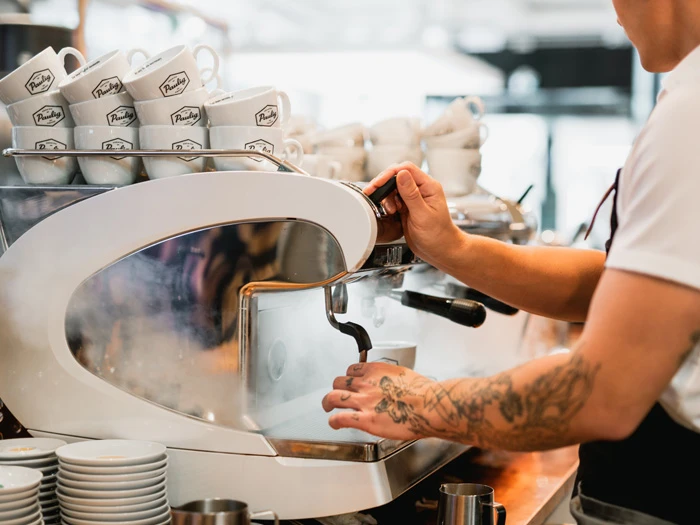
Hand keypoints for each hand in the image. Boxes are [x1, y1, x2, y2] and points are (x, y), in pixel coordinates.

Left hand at [322, 361, 443, 440]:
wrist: (429, 406)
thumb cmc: (424, 392)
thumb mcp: (405, 374)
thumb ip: (393, 378)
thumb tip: (394, 383)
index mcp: (377, 371)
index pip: (353, 369)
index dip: (350, 376)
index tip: (351, 380)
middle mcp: (367, 384)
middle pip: (340, 381)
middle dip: (338, 387)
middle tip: (338, 393)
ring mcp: (364, 402)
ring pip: (334, 397)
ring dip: (328, 402)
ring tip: (328, 406)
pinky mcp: (366, 420)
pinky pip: (341, 418)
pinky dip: (334, 421)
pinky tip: (334, 423)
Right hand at [364, 162, 464, 267]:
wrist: (441, 251)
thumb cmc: (438, 236)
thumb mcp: (423, 215)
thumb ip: (411, 194)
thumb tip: (401, 174)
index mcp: (429, 187)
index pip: (407, 169)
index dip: (390, 173)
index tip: (378, 183)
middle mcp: (422, 190)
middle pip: (398, 176)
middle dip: (384, 184)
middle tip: (372, 192)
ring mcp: (414, 198)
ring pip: (394, 188)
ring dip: (387, 196)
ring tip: (389, 209)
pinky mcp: (408, 207)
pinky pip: (394, 199)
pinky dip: (388, 204)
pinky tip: (391, 212)